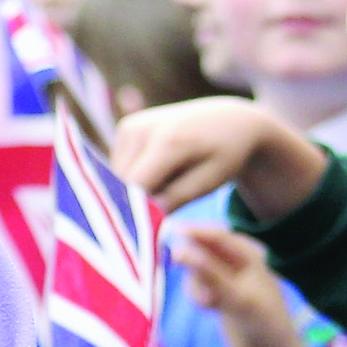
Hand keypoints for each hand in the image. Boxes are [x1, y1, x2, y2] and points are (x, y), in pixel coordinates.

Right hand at [111, 99, 326, 222]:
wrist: (228, 120)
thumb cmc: (223, 155)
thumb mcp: (209, 182)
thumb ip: (175, 198)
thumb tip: (143, 216)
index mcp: (167, 141)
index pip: (135, 187)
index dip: (139, 210)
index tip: (152, 227)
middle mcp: (141, 128)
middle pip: (123, 183)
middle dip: (139, 200)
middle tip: (171, 198)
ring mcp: (130, 126)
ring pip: (118, 178)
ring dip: (137, 188)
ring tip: (170, 179)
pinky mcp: (125, 127)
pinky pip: (120, 167)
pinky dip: (136, 175)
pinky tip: (161, 169)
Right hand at [171, 227, 308, 346]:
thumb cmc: (261, 323)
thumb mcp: (236, 297)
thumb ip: (208, 274)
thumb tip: (179, 251)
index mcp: (249, 254)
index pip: (217, 236)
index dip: (195, 231)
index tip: (171, 231)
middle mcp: (238, 262)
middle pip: (204, 249)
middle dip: (192, 259)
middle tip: (175, 263)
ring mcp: (228, 280)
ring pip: (198, 269)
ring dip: (196, 283)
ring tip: (207, 303)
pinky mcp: (220, 296)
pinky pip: (199, 286)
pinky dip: (198, 294)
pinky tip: (209, 308)